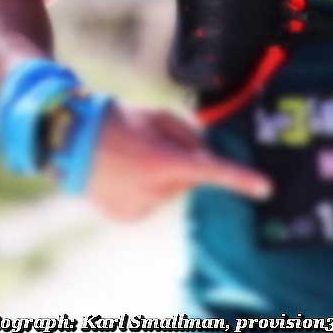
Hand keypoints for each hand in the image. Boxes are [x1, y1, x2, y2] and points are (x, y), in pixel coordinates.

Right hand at [85, 104, 271, 221]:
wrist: (67, 140)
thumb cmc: (115, 120)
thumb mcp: (156, 116)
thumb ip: (188, 135)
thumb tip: (204, 153)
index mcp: (163, 162)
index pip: (212, 171)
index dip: (241, 179)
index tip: (264, 187)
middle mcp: (154, 192)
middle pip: (188, 179)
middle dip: (180, 163)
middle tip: (152, 145)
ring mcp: (140, 208)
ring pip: (169, 192)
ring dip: (161, 176)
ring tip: (132, 157)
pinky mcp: (129, 217)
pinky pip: (151, 202)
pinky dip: (145, 189)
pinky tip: (124, 174)